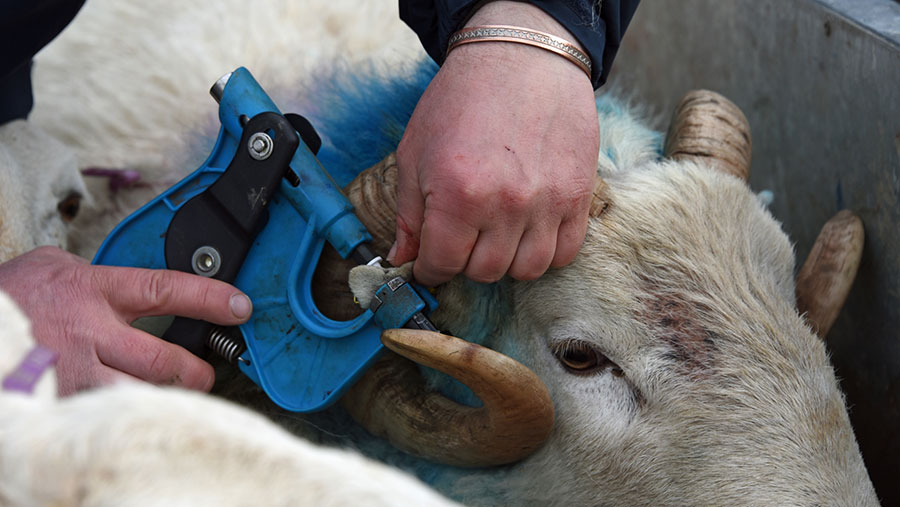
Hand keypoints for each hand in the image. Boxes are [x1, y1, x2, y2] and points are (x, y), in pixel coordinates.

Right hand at [0, 247, 252, 394]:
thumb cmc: (14, 294)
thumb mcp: (58, 267)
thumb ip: (103, 277)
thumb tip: (141, 288)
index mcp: (94, 290)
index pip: (165, 290)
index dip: (208, 299)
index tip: (239, 307)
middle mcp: (89, 333)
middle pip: (162, 360)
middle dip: (194, 372)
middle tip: (204, 374)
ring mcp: (73, 371)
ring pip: (137, 395)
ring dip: (162, 399)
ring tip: (173, 398)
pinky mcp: (58, 399)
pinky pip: (102, 414)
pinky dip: (120, 414)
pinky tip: (127, 412)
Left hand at [389, 1, 598, 285]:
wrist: (521, 57)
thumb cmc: (462, 99)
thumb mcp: (416, 151)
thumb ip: (409, 213)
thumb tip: (404, 258)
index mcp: (458, 194)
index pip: (442, 264)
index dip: (430, 268)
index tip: (431, 261)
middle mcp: (505, 204)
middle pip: (485, 272)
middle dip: (466, 262)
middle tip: (462, 238)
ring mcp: (547, 203)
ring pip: (527, 270)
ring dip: (506, 260)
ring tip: (496, 234)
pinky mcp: (578, 196)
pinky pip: (565, 252)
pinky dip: (545, 251)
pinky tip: (528, 230)